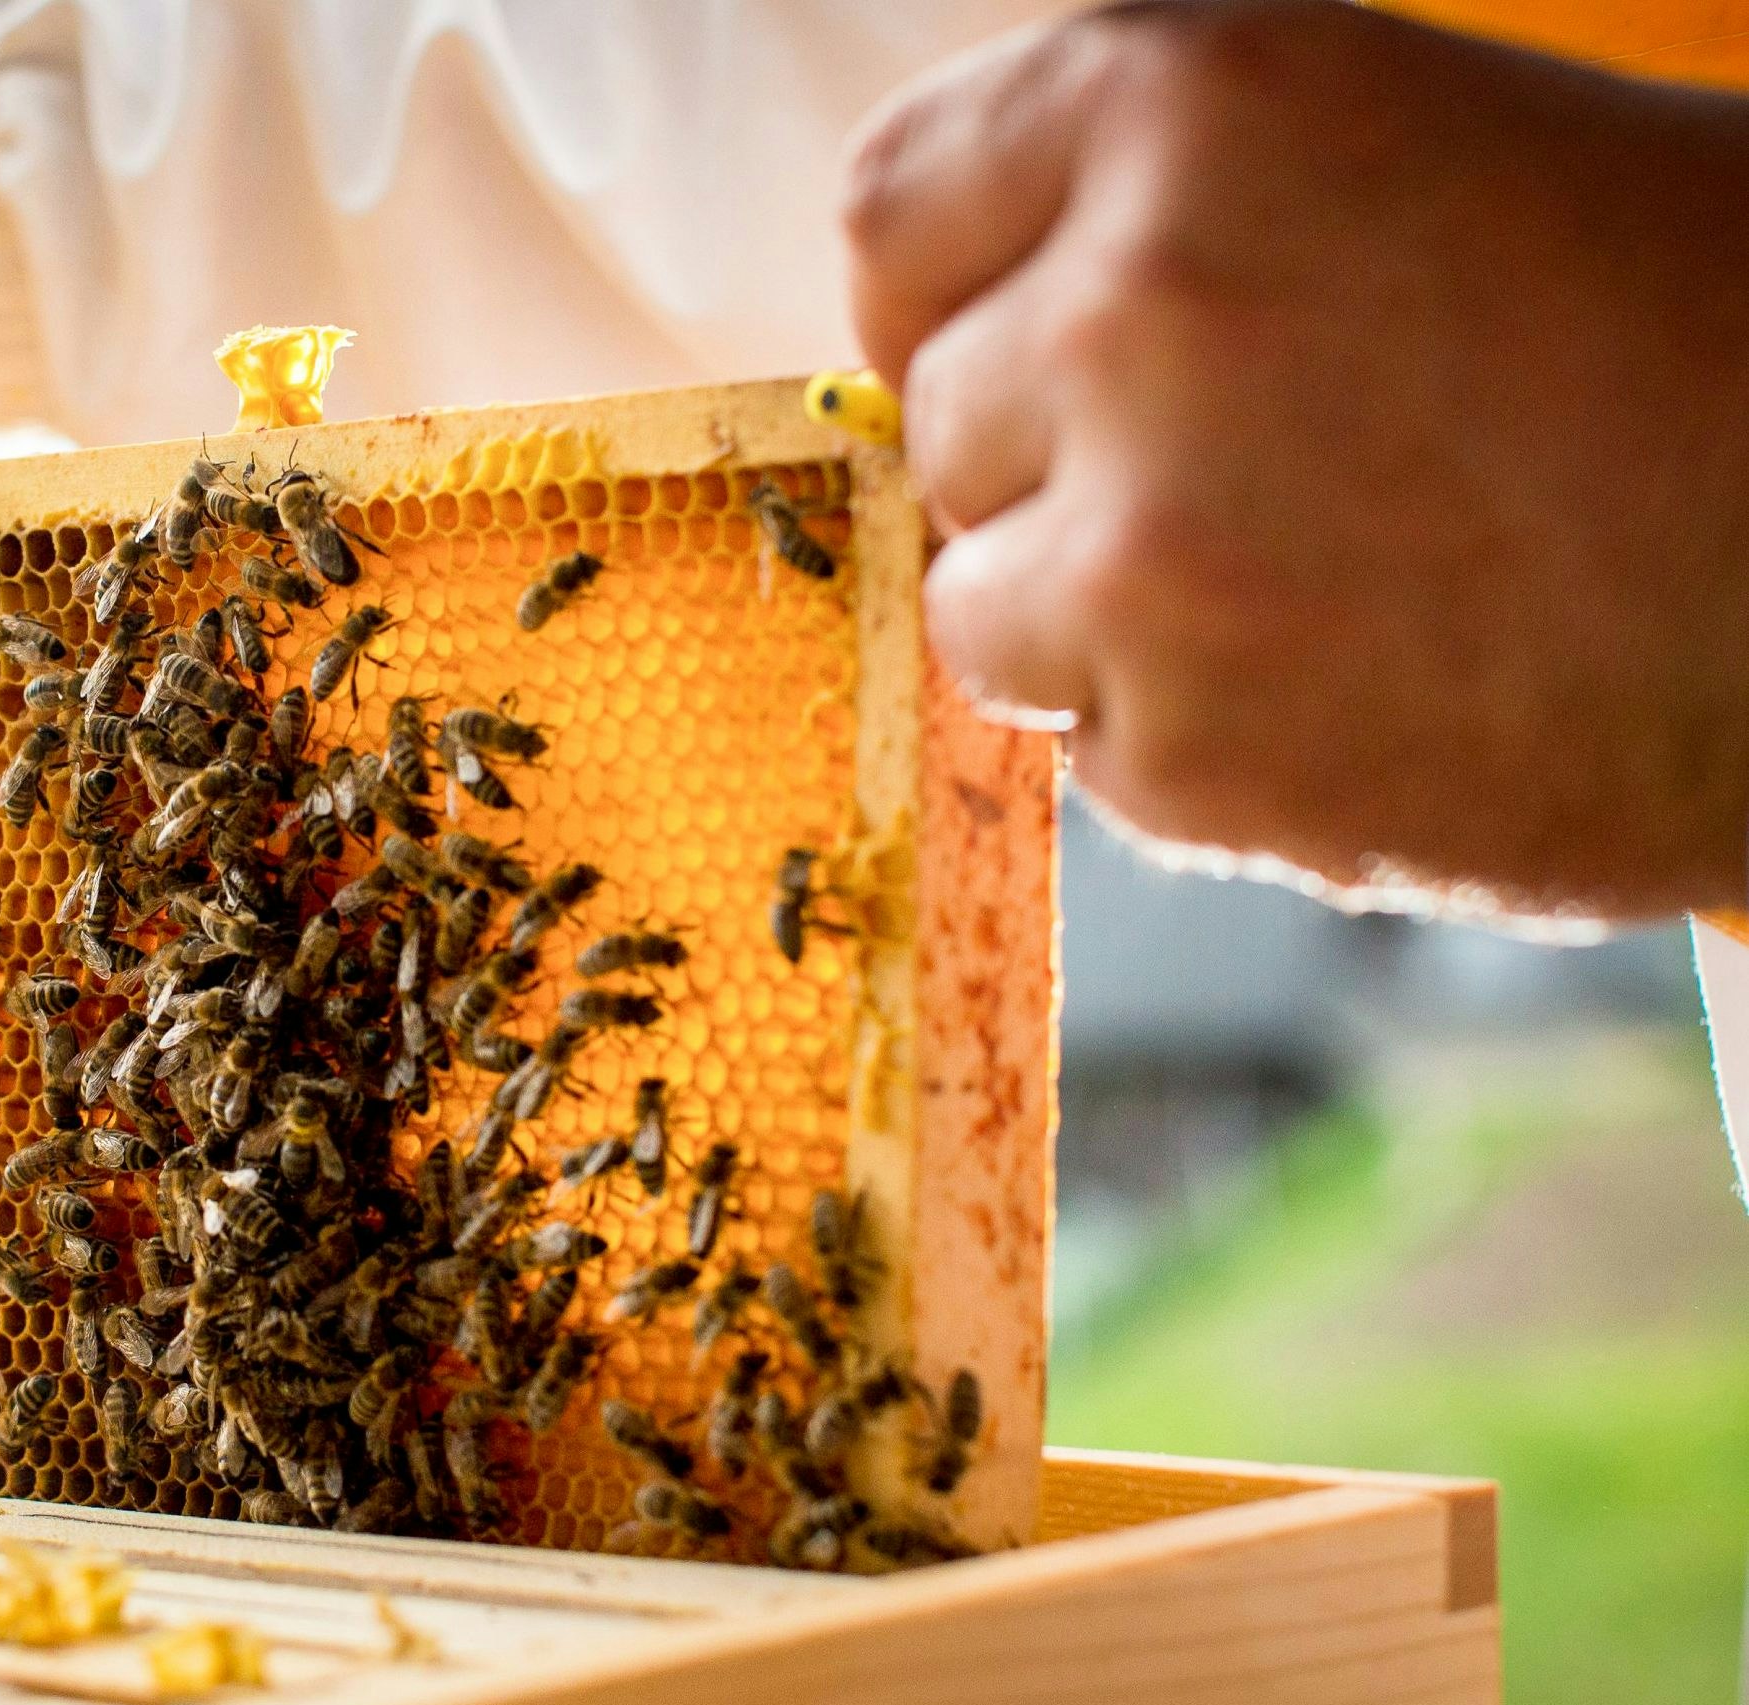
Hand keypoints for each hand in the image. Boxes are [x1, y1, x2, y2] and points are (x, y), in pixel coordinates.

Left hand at [845, 1, 1748, 918]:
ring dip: (1115, 620)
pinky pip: (1095, 748)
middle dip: (1065, 463)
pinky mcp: (1190, 741)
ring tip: (1347, 588)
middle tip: (1281, 479)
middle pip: (947, 420)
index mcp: (1195, 94)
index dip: (958, 297)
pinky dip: (1207, 745)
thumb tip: (951, 337)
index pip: (897, 212)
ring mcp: (1149, 538)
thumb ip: (1165, 217)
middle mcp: (1136, 300)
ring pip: (987, 604)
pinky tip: (1388, 687)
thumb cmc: (1686, 334)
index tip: (1024, 346)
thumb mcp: (1409, 154)